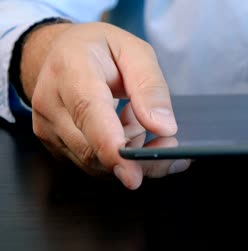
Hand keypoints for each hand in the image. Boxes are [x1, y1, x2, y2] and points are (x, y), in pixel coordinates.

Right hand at [21, 22, 189, 188]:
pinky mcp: (54, 144)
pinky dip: (118, 155)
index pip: (89, 113)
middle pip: (93, 149)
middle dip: (137, 156)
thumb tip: (163, 126)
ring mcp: (48, 127)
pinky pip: (91, 163)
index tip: (133, 174)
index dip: (111, 146)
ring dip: (129, 154)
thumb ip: (150, 87)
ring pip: (94, 162)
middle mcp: (51, 102)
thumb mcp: (135, 52)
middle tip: (169, 143)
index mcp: (71, 70)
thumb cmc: (99, 49)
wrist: (62, 52)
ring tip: (141, 122)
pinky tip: (127, 131)